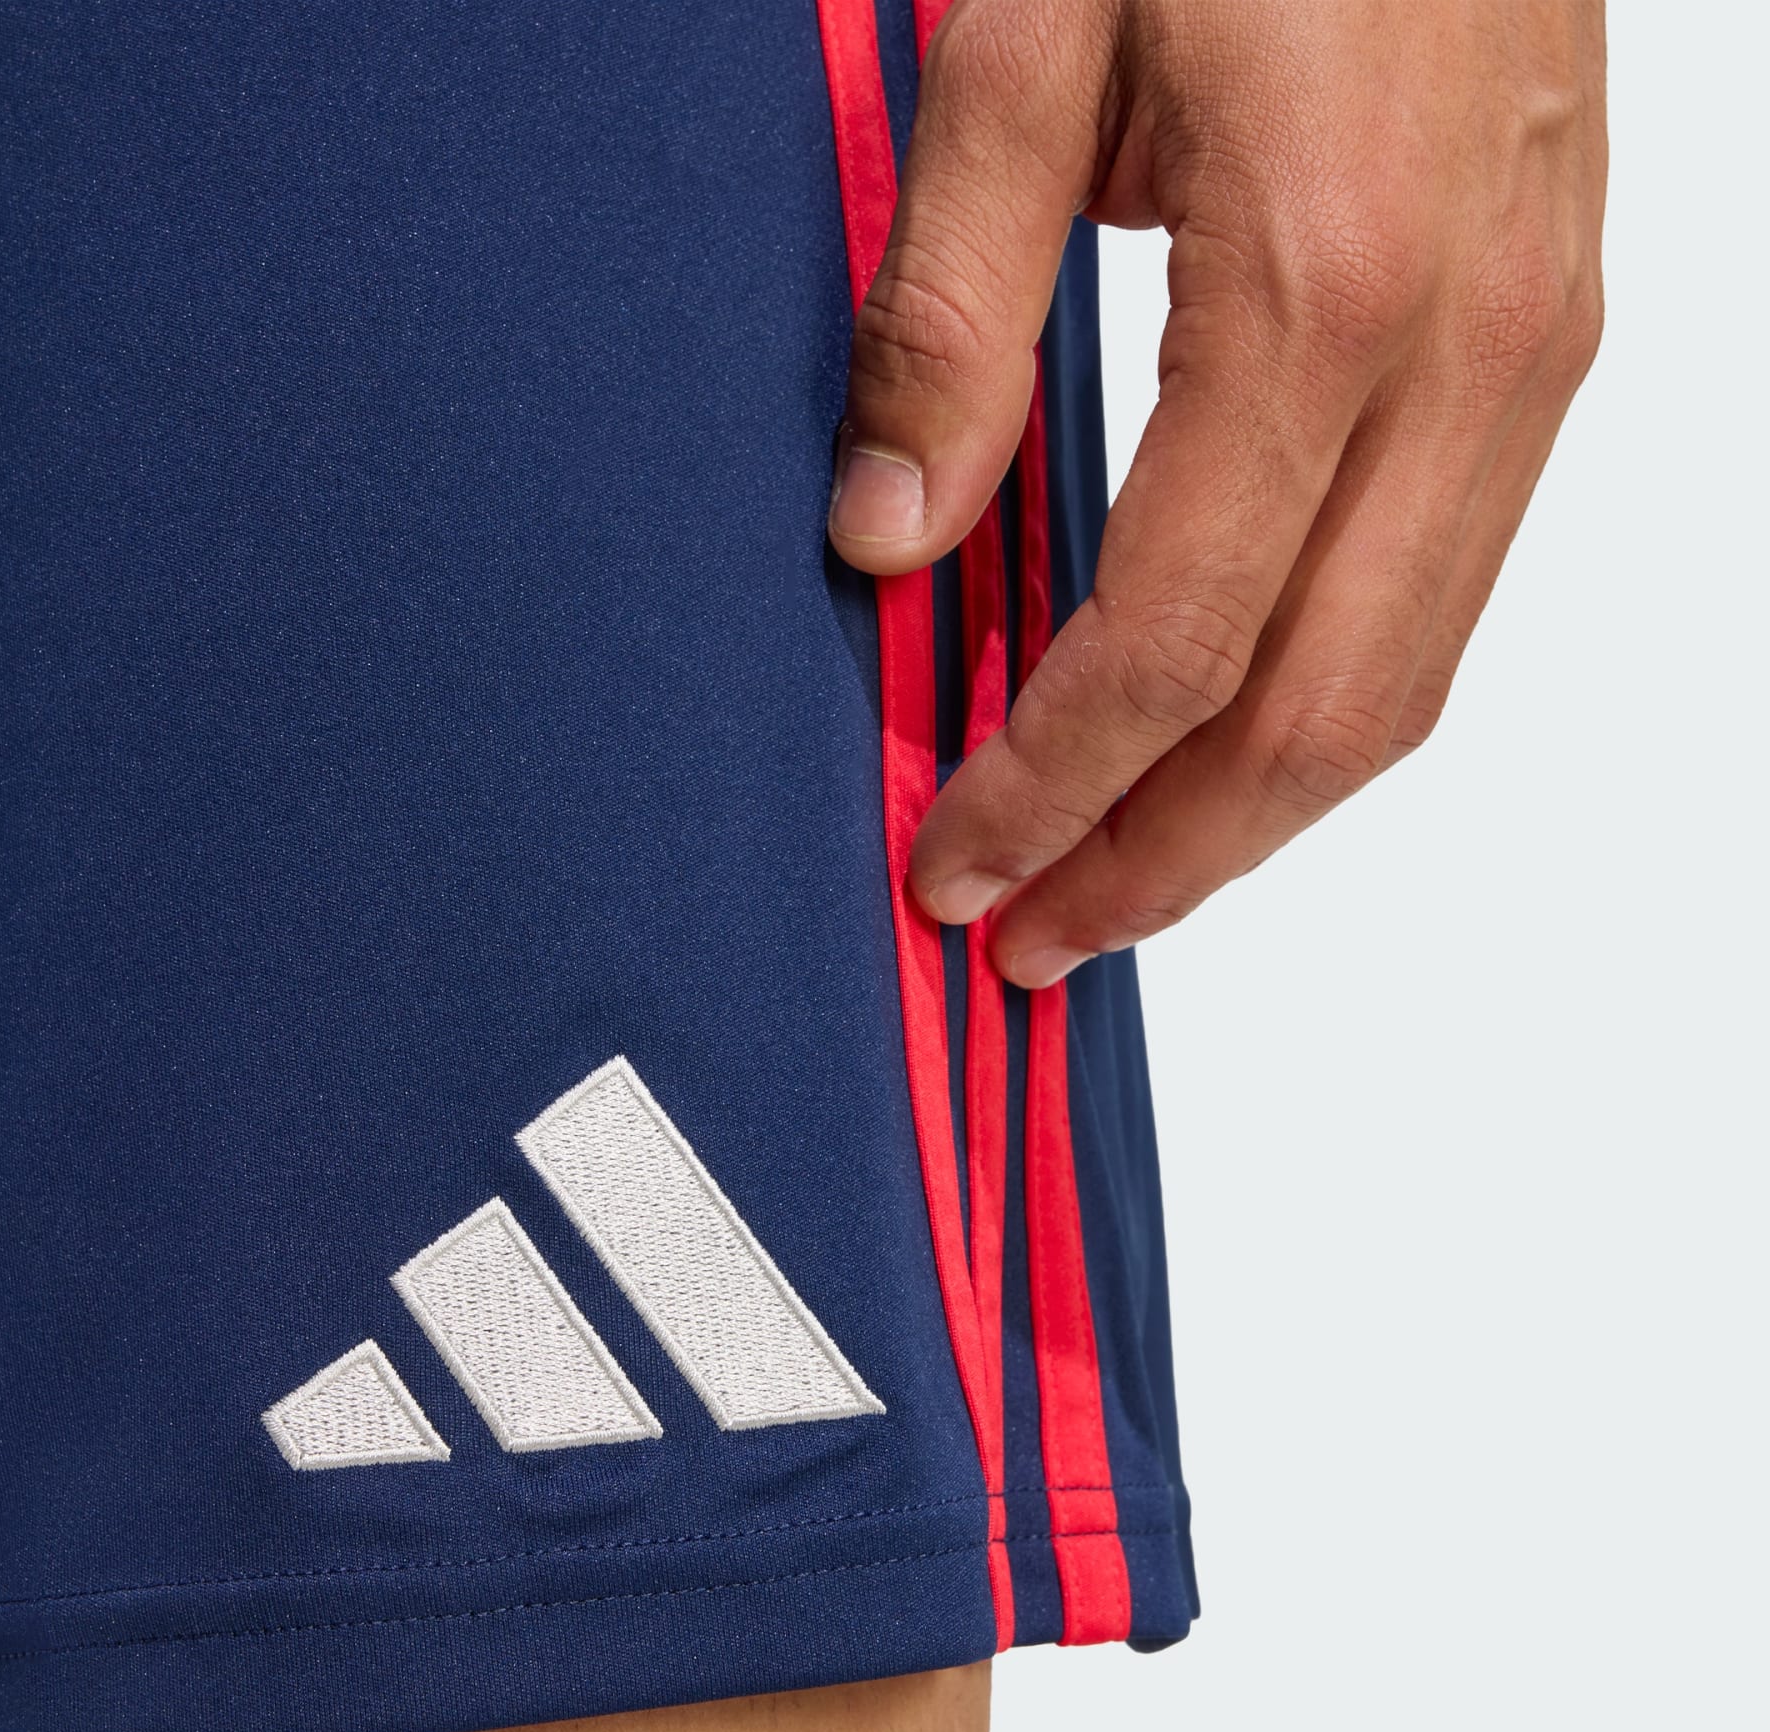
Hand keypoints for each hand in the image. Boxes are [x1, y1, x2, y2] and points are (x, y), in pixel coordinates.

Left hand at [828, 0, 1606, 984]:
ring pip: (1403, 679)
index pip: (1171, 642)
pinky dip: (1324, 703)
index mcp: (1324, 288)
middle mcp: (1471, 348)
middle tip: (1033, 938)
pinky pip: (1441, 589)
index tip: (956, 862)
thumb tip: (891, 537)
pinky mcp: (1545, 333)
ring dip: (1252, 815)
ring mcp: (1535, 347)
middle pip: (1319, 718)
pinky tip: (1221, 735)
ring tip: (1115, 880)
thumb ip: (947, 308)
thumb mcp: (1025, 33)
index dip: (1054, 785)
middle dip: (1163, 862)